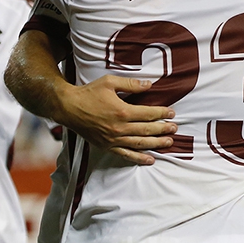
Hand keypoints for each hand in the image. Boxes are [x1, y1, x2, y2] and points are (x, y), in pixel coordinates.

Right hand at [57, 75, 176, 164]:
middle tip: (175, 128)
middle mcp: (119, 127)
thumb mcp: (109, 82)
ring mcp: (113, 139)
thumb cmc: (88, 93)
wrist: (68, 107)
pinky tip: (150, 159)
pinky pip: (126, 154)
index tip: (171, 113)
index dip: (162, 113)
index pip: (148, 113)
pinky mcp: (107, 146)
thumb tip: (149, 84)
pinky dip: (139, 158)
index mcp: (122, 111)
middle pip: (147, 129)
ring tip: (169, 143)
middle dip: (163, 129)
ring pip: (140, 143)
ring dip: (156, 144)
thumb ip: (131, 84)